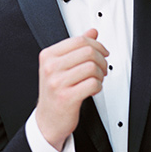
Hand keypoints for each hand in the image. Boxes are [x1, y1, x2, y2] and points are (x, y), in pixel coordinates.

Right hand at [35, 29, 108, 151]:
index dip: (97, 45)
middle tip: (102, 68)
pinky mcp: (66, 97)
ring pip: (92, 67)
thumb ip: (76, 48)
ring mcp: (57, 82)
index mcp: (48, 55)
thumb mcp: (61, 66)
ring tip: (96, 79)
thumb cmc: (55, 92)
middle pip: (88, 52)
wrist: (48, 120)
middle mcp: (50, 67)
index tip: (103, 52)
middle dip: (101, 59)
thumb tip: (92, 31)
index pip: (79, 40)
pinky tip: (93, 89)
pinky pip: (93, 84)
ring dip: (100, 74)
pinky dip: (98, 86)